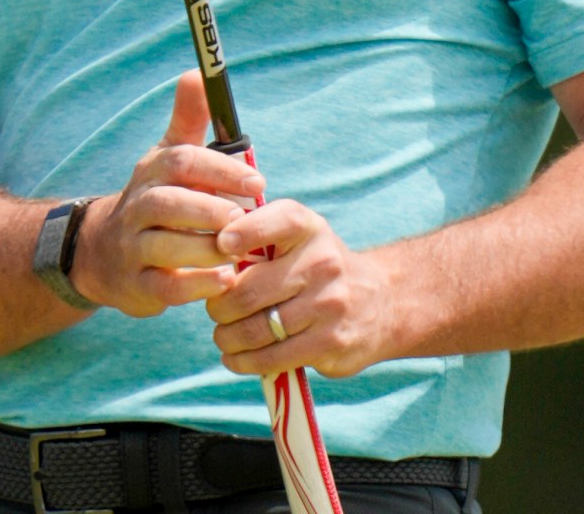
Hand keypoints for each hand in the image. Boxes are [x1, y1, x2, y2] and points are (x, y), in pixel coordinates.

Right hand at [70, 72, 265, 317]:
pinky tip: (225, 281)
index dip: (221, 169)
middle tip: (242, 217)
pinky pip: (164, 286)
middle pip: (168, 203)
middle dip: (208, 209)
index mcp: (152, 172)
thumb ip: (188, 119)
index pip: (182, 161)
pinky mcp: (136, 285)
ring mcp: (133, 247)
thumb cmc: (155, 200)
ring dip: (204, 247)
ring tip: (237, 250)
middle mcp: (138, 206)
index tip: (258, 181)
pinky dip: (196, 284)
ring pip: (164, 244)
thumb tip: (198, 71)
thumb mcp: (167, 158)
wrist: (102, 253)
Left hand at [206, 199, 401, 378]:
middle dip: (219, 306)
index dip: (240, 234)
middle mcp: (322, 262)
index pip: (273, 222)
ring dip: (228, 337)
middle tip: (215, 311)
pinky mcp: (330, 343)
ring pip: (256, 329)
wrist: (381, 302)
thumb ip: (256, 237)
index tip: (220, 247)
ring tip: (224, 336)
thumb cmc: (317, 266)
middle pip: (248, 291)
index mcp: (308, 228)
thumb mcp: (299, 237)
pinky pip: (273, 358)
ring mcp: (329, 304)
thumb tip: (202, 254)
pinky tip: (236, 357)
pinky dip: (244, 361)